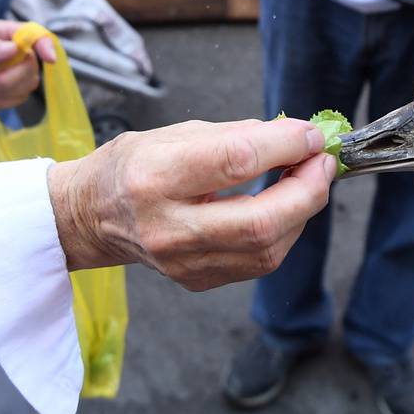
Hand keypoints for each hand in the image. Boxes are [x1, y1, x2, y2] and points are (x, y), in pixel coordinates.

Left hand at [0, 20, 55, 102]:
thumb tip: (13, 49)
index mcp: (6, 32)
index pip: (36, 35)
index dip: (46, 45)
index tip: (49, 59)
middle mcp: (15, 50)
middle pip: (33, 66)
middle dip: (11, 79)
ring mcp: (13, 70)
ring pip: (29, 83)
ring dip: (7, 91)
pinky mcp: (8, 88)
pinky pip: (20, 97)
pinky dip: (5, 101)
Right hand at [47, 118, 333, 289]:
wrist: (90, 217)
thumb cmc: (132, 165)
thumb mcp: (174, 133)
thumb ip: (237, 135)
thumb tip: (295, 137)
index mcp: (153, 176)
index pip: (234, 161)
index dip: (284, 146)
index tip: (310, 135)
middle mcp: (166, 226)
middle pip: (259, 221)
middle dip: (307, 191)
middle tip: (322, 164)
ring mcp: (181, 262)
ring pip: (266, 249)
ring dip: (301, 212)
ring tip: (307, 181)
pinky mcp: (196, 280)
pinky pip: (257, 262)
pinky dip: (282, 232)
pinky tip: (283, 207)